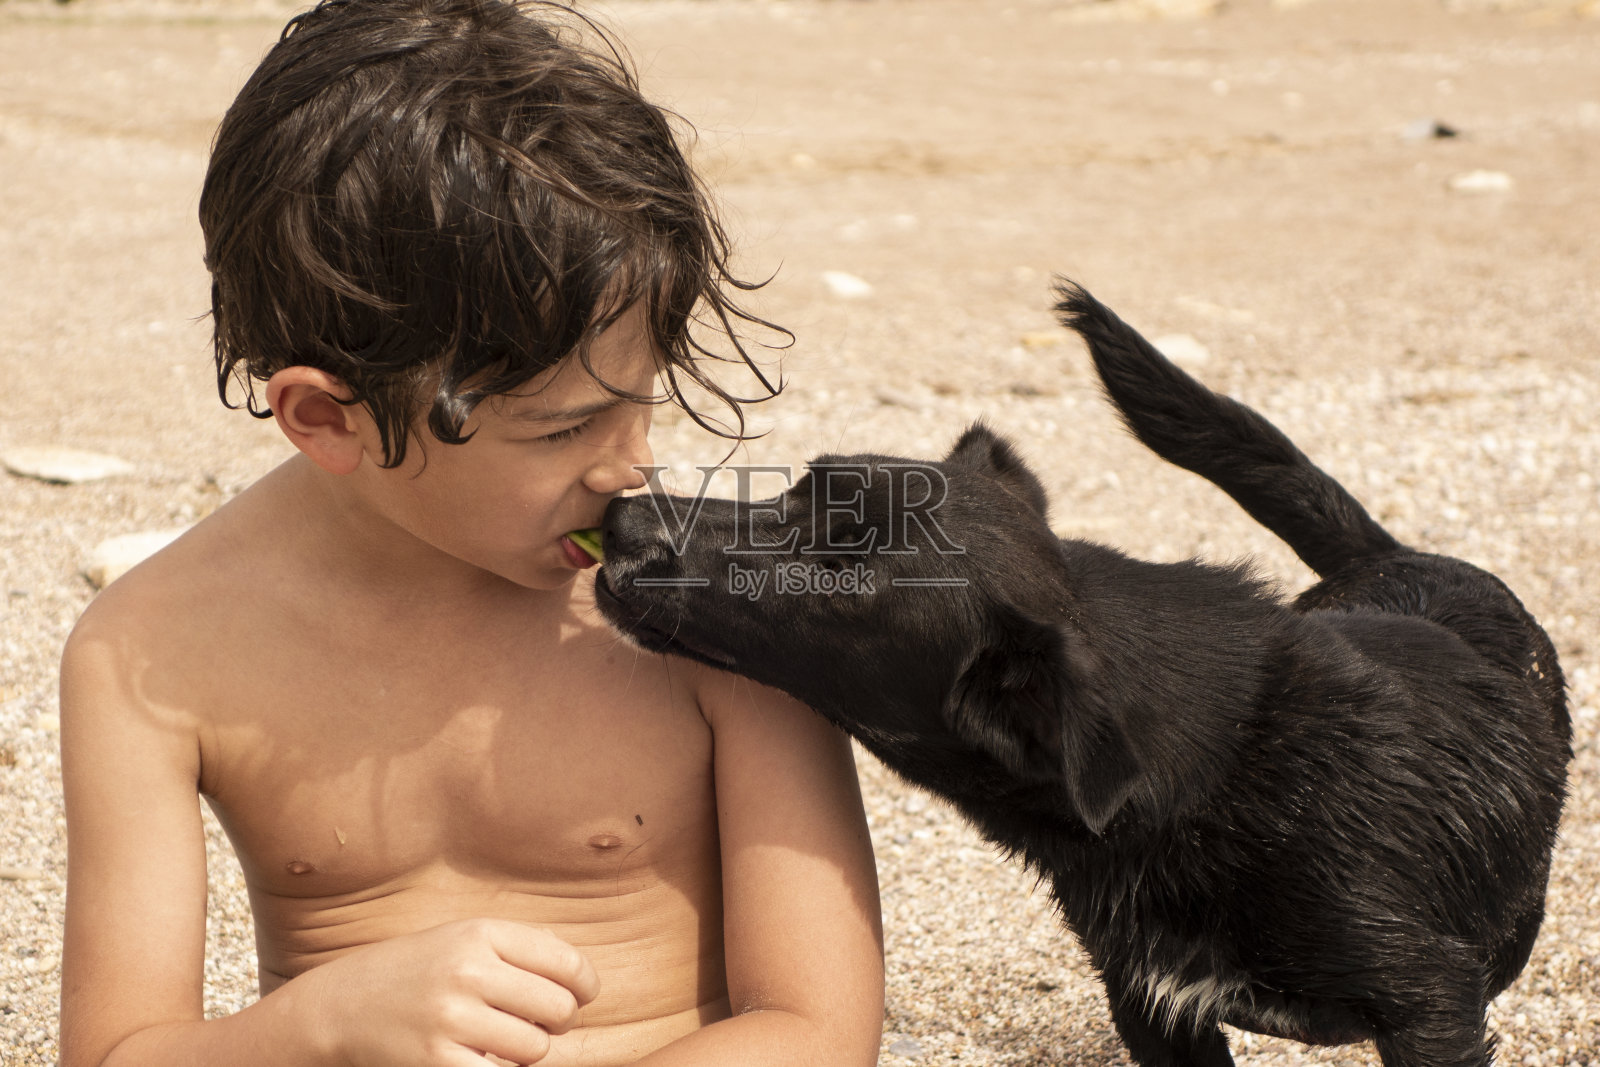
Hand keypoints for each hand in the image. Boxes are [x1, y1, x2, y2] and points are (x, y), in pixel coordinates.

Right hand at [299, 918, 599, 1066]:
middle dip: (560, 1020)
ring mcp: (451, 1019)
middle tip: (543, 1022)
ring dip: (529, 1051)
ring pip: (534, 1048)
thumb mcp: (463, 938)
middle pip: (558, 1008)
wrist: (341, 1006)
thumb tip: (582, 979)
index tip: (583, 995)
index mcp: (480, 934)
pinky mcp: (437, 1063)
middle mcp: (467, 972)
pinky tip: (486, 1058)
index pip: (566, 963)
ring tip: (506, 1040)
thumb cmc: (417, 971)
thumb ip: (521, 949)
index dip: (585, 985)